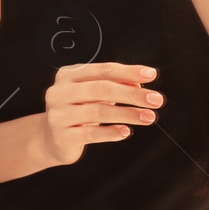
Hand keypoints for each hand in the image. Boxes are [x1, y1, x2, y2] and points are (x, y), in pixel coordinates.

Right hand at [38, 61, 163, 165]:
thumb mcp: (94, 94)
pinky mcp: (61, 137)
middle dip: (132, 94)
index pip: (103, 70)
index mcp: (68, 75)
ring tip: (149, 117)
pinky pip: (91, 134)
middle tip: (156, 100)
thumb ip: (115, 86)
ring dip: (128, 114)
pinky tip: (126, 132)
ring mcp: (58, 115)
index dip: (129, 72)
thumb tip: (140, 85)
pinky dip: (111, 132)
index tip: (151, 75)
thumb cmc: (78, 111)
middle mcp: (59, 92)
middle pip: (102, 88)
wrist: (51, 139)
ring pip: (98, 111)